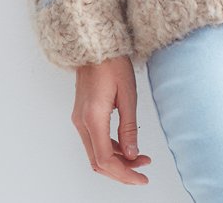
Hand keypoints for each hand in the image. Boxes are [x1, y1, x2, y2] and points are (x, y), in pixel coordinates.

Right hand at [71, 54, 151, 184]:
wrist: (96, 45)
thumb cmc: (113, 63)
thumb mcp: (128, 94)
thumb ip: (129, 127)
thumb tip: (133, 154)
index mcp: (93, 118)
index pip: (106, 159)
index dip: (124, 173)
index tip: (141, 177)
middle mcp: (81, 122)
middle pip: (98, 162)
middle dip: (122, 171)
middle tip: (143, 171)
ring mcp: (79, 119)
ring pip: (95, 153)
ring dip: (117, 161)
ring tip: (140, 158)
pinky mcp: (82, 115)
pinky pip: (94, 141)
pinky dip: (110, 149)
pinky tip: (127, 146)